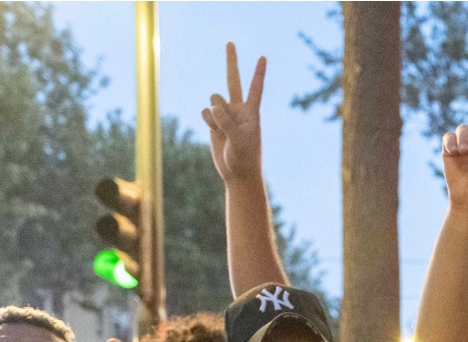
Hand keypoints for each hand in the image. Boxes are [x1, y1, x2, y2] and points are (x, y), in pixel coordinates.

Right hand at [202, 44, 266, 186]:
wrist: (237, 173)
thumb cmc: (244, 158)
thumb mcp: (239, 141)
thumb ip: (226, 122)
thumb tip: (212, 106)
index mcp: (252, 112)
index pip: (255, 88)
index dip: (258, 73)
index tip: (262, 57)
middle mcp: (238, 109)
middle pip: (233, 80)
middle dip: (231, 61)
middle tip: (230, 42)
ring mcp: (225, 114)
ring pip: (214, 100)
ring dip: (216, 114)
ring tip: (223, 130)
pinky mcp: (214, 122)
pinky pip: (205, 113)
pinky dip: (209, 122)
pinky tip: (215, 133)